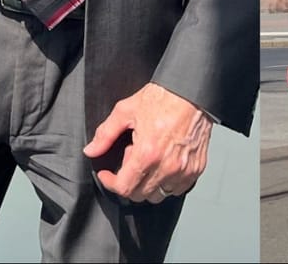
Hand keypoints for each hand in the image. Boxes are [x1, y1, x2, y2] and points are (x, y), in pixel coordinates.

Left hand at [83, 82, 211, 203]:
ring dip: (147, 185)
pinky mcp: (196, 169)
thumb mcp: (126, 111)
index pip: (124, 188)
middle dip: (128, 182)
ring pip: (158, 195)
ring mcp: (183, 170)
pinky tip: (163, 165)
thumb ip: (105, 134)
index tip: (107, 175)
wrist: (191, 92)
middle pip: (139, 195)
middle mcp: (166, 166)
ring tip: (148, 161)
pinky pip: (177, 189)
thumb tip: (91, 150)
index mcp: (147, 153)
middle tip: (131, 159)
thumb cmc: (162, 98)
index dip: (110, 183)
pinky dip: (167, 184)